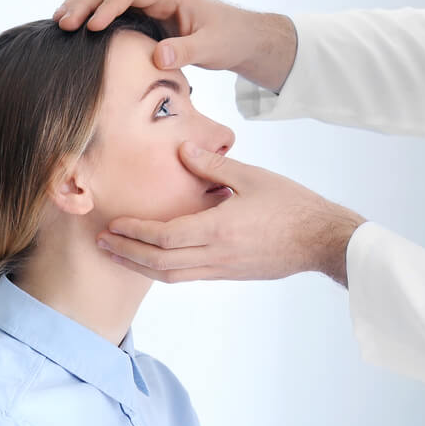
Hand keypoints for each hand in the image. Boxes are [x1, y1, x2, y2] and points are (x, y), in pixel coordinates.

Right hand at [54, 0, 297, 90]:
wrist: (241, 38)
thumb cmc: (231, 39)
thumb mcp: (213, 47)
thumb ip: (187, 50)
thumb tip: (159, 56)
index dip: (108, 7)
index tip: (91, 27)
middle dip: (85, 1)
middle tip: (63, 23)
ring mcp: (149, 2)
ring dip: (83, 5)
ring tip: (59, 23)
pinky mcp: (145, 15)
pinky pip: (113, 10)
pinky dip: (93, 15)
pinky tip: (75, 31)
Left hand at [97, 142, 365, 284]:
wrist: (322, 240)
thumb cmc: (292, 205)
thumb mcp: (252, 177)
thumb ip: (213, 165)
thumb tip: (182, 149)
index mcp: (218, 230)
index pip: (164, 236)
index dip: (134, 232)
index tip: (113, 225)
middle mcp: (216, 255)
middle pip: (159, 263)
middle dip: (127, 253)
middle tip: (102, 243)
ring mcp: (224, 269)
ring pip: (171, 276)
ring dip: (141, 267)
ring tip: (119, 256)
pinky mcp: (232, 274)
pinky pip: (189, 277)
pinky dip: (165, 271)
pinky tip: (155, 261)